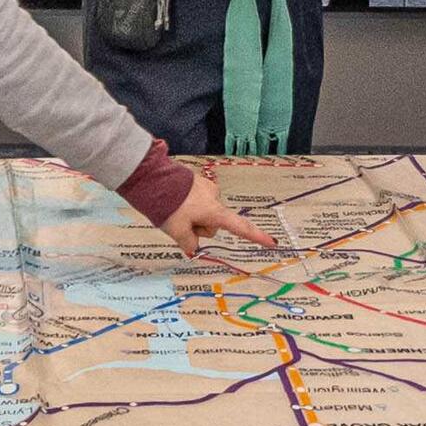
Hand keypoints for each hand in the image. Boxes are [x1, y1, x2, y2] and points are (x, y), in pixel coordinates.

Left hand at [156, 170, 278, 256]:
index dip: (256, 237)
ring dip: (190, 216)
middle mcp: (214, 198)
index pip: (240, 227)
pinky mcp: (195, 182)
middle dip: (197, 228)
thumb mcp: (177, 231)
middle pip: (212, 224)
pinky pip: (195, 201)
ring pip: (203, 212)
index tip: (272, 242)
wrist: (152, 177)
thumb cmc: (168, 205)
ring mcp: (206, 188)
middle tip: (178, 225)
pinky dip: (186, 206)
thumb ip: (189, 242)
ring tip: (172, 211)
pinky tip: (173, 202)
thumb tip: (193, 247)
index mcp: (214, 211)